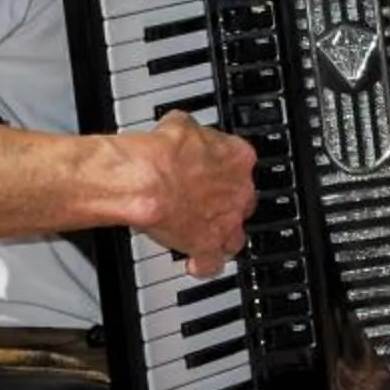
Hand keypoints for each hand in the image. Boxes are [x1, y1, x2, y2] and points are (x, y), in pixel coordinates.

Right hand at [127, 110, 258, 274]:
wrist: (146, 178)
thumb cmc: (160, 152)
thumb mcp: (180, 123)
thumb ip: (191, 131)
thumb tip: (182, 128)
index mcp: (238, 157)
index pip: (242, 163)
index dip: (226, 168)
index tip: (214, 169)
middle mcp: (239, 191)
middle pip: (243, 200)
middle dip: (226, 202)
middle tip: (205, 200)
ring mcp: (226, 220)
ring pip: (236, 235)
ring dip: (223, 235)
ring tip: (208, 234)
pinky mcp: (207, 245)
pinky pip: (212, 263)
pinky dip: (204, 266)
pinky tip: (196, 264)